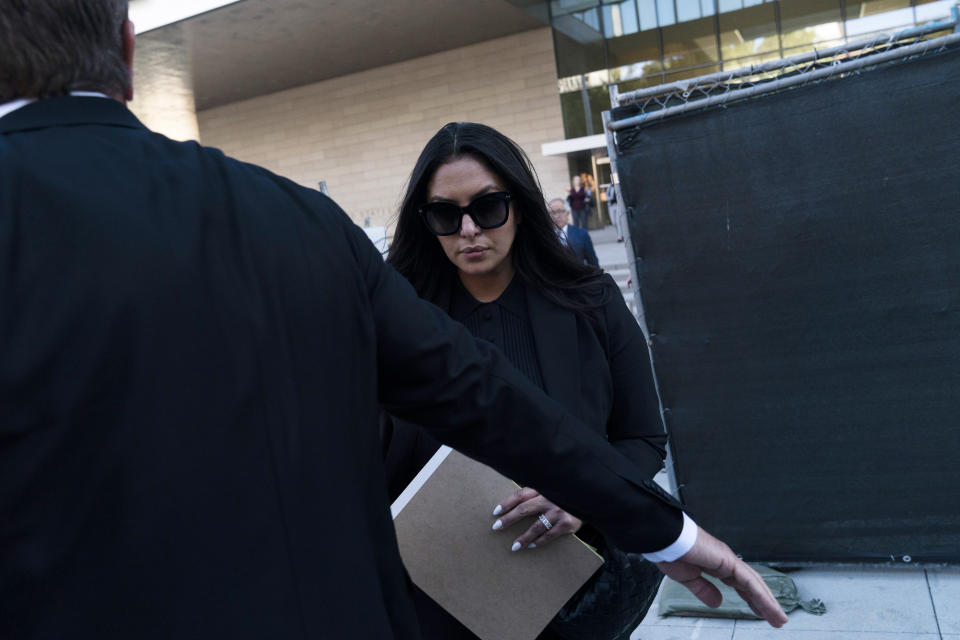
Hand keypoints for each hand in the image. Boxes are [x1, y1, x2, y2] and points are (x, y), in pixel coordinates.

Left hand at [491, 487, 581, 550]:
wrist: (590, 498)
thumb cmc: (566, 494)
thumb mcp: (552, 489)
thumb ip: (537, 493)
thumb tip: (516, 504)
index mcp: (543, 488)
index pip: (520, 495)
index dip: (507, 503)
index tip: (495, 512)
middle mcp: (549, 498)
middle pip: (524, 509)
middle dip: (508, 519)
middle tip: (496, 527)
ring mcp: (558, 511)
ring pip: (536, 526)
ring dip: (524, 538)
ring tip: (514, 547)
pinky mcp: (568, 523)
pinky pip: (550, 535)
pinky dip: (540, 541)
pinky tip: (532, 546)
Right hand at [655, 527, 788, 627]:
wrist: (665, 539)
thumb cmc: (670, 552)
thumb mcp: (688, 578)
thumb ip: (704, 590)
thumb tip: (717, 601)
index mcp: (716, 563)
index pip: (741, 584)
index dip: (751, 598)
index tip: (760, 611)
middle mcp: (726, 560)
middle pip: (752, 585)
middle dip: (765, 602)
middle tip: (776, 618)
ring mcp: (729, 560)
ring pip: (755, 584)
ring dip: (769, 602)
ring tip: (779, 618)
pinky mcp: (728, 562)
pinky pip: (749, 582)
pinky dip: (761, 596)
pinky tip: (769, 608)